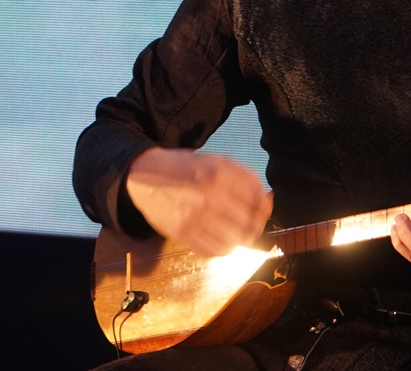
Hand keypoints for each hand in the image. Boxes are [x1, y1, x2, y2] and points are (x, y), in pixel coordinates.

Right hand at [125, 147, 272, 256]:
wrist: (143, 176)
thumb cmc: (184, 168)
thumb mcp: (215, 161)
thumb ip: (243, 177)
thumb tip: (266, 198)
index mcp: (219, 174)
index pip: (256, 198)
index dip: (264, 207)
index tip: (263, 210)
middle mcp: (208, 196)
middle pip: (248, 222)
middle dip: (255, 225)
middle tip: (253, 224)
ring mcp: (194, 217)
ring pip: (234, 240)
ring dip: (241, 239)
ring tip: (237, 233)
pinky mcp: (182, 233)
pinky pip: (213, 251)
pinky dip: (224, 248)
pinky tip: (222, 239)